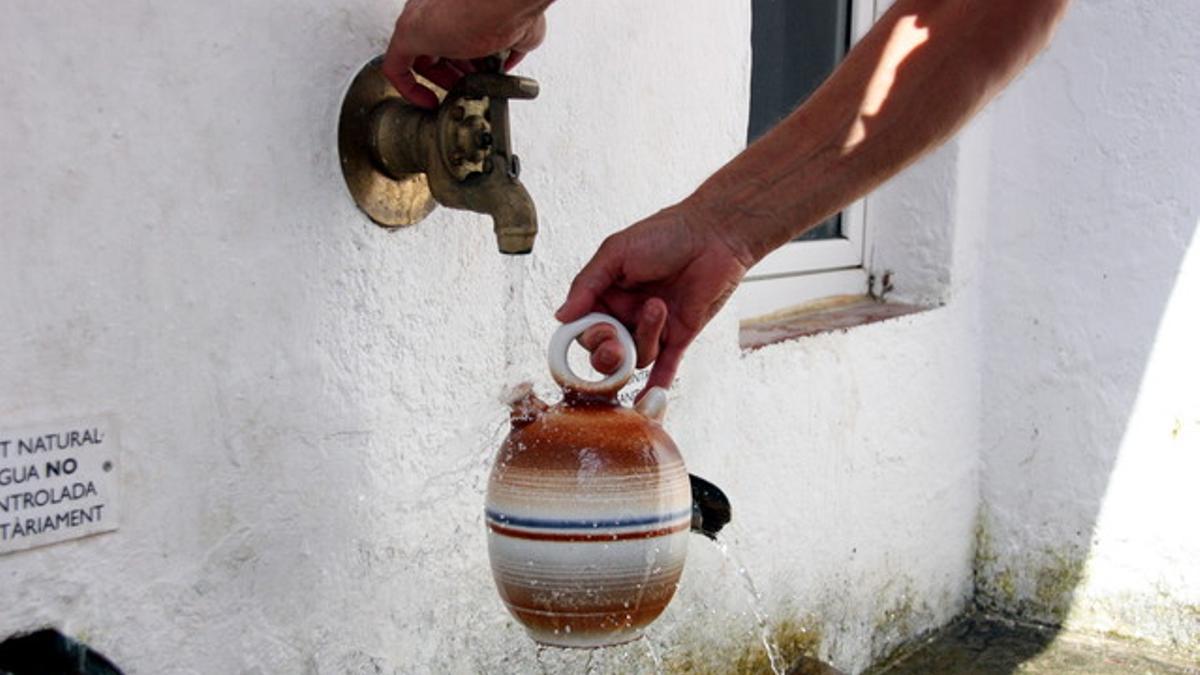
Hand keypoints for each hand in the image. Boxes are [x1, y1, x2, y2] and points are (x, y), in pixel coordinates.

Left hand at [382, 0, 549, 107]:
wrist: (504, 1)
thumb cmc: (511, 7)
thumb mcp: (522, 33)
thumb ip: (513, 49)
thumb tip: (510, 62)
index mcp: (461, 6)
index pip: (457, 34)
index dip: (468, 60)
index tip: (477, 75)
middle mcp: (438, 8)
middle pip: (437, 47)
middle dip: (454, 72)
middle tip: (468, 86)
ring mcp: (421, 19)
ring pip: (419, 57)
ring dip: (438, 81)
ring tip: (458, 96)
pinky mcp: (408, 33)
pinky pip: (396, 67)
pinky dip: (408, 89)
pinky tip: (427, 102)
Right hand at [555, 203, 754, 395]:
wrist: (714, 233)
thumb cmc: (665, 234)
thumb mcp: (616, 252)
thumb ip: (587, 285)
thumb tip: (560, 317)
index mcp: (607, 294)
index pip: (584, 329)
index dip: (587, 336)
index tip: (597, 329)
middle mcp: (627, 314)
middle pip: (606, 352)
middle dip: (609, 351)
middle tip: (617, 341)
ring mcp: (654, 328)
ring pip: (637, 356)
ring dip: (646, 336)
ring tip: (659, 306)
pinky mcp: (680, 335)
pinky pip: (665, 367)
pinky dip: (655, 384)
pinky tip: (647, 400)